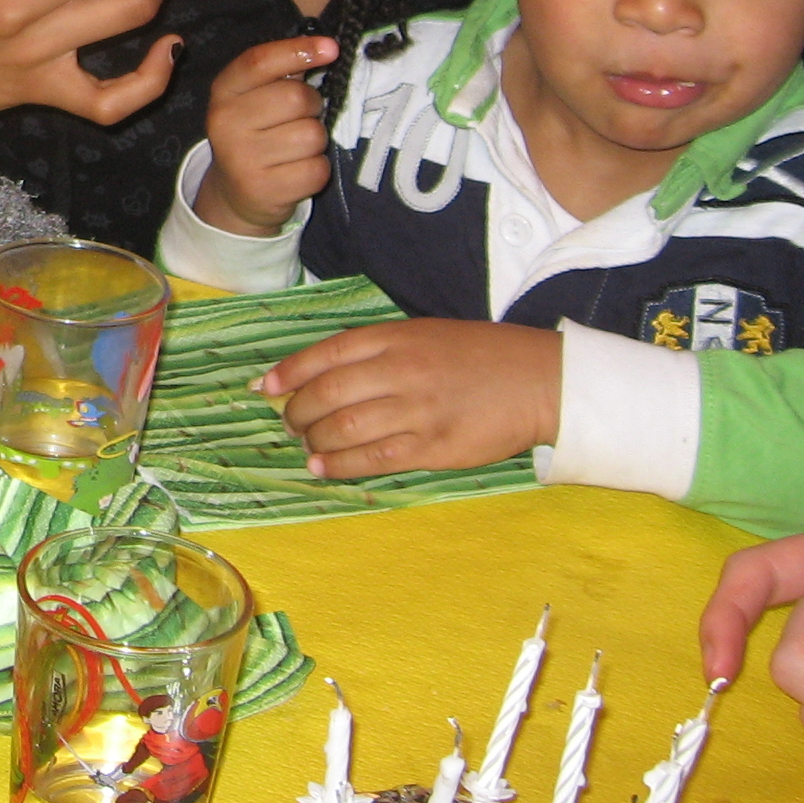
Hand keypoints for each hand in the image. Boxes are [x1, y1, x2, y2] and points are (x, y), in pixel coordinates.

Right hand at [191, 35, 339, 233]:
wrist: (235, 194)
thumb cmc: (256, 135)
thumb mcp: (255, 99)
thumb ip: (282, 73)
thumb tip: (327, 48)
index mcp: (224, 92)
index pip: (260, 61)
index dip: (299, 51)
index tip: (332, 48)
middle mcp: (225, 123)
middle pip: (296, 98)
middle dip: (313, 106)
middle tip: (302, 117)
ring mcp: (242, 159)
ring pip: (312, 136)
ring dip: (316, 141)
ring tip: (296, 148)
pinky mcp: (263, 191)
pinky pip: (316, 170)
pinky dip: (317, 170)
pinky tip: (297, 171)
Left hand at [256, 318, 560, 478]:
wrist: (538, 379)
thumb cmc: (476, 355)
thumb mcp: (422, 334)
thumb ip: (374, 350)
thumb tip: (319, 373)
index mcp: (396, 337)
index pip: (326, 353)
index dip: (289, 372)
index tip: (265, 388)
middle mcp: (401, 370)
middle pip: (327, 394)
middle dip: (297, 413)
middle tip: (290, 423)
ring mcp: (417, 410)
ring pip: (344, 429)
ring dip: (314, 442)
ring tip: (307, 448)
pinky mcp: (434, 447)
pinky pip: (374, 459)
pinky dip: (341, 466)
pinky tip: (325, 468)